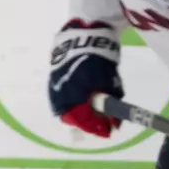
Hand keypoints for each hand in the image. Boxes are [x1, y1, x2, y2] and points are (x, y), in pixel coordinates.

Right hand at [48, 19, 122, 137]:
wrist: (81, 37)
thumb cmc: (98, 61)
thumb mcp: (109, 84)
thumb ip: (111, 104)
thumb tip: (115, 124)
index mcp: (73, 97)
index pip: (84, 120)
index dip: (98, 127)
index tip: (110, 131)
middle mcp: (60, 95)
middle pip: (74, 118)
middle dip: (89, 122)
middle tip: (104, 122)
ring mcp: (54, 88)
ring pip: (68, 109)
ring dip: (82, 113)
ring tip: (97, 111)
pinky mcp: (53, 81)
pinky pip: (64, 99)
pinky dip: (76, 103)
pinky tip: (87, 100)